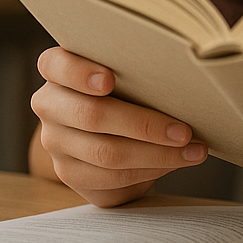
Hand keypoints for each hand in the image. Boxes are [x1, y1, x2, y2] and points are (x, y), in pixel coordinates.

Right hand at [30, 46, 206, 206]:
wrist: (112, 122)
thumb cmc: (128, 83)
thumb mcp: (129, 69)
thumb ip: (138, 68)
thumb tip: (182, 79)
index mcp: (58, 70)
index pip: (56, 65)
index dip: (80, 73)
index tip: (108, 81)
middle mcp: (50, 104)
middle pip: (91, 115)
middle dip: (144, 125)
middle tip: (184, 131)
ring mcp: (55, 142)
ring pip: (105, 153)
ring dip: (156, 154)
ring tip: (192, 150)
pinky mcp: (69, 172)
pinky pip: (110, 178)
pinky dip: (148, 170)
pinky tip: (174, 162)